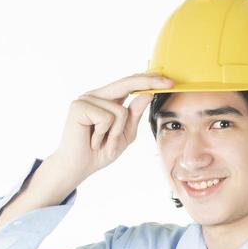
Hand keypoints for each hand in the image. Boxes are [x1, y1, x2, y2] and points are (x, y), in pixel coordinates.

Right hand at [48, 71, 173, 185]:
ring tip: (103, 143)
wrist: (78, 168)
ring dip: (116, 134)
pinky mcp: (79, 106)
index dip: (148, 81)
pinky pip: (108, 118)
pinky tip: (93, 141)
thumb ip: (134, 116)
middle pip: (127, 83)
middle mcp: (96, 95)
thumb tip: (147, 95)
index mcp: (106, 99)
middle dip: (148, 82)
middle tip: (169, 83)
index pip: (129, 84)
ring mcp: (86, 98)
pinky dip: (105, 135)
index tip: (169, 82)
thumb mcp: (124, 134)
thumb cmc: (99, 152)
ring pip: (120, 111)